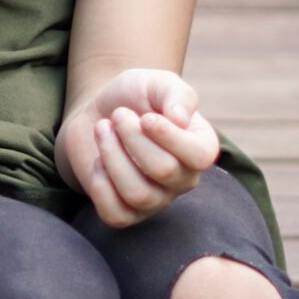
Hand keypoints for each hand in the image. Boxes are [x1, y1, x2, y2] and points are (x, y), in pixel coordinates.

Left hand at [59, 68, 219, 227]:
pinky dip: (100, 186)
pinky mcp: (126, 212)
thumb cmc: (134, 97)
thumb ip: (176, 94)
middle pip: (163, 170)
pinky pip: (116, 215)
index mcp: (201, 148)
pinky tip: (98, 162)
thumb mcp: (157, 83)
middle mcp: (184, 179)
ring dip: (112, 156)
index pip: (199, 156)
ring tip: (102, 129)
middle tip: (118, 115)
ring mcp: (156, 199)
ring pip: (138, 194)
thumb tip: (180, 119)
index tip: (145, 117)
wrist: (98, 112)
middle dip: (132, 137)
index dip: (167, 136)